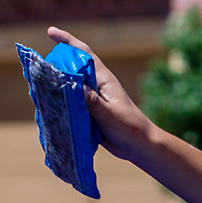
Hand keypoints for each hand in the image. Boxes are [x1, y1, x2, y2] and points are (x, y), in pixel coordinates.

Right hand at [47, 27, 155, 161]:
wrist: (139, 146)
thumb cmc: (130, 127)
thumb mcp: (109, 113)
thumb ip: (91, 101)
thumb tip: (72, 84)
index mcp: (104, 80)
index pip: (84, 54)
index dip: (68, 41)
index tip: (50, 32)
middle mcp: (96, 86)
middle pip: (72, 69)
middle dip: (55, 65)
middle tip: (37, 69)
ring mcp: (92, 99)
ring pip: (69, 87)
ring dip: (55, 86)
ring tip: (38, 88)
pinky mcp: (89, 112)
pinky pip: (70, 103)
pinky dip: (59, 102)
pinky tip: (48, 105)